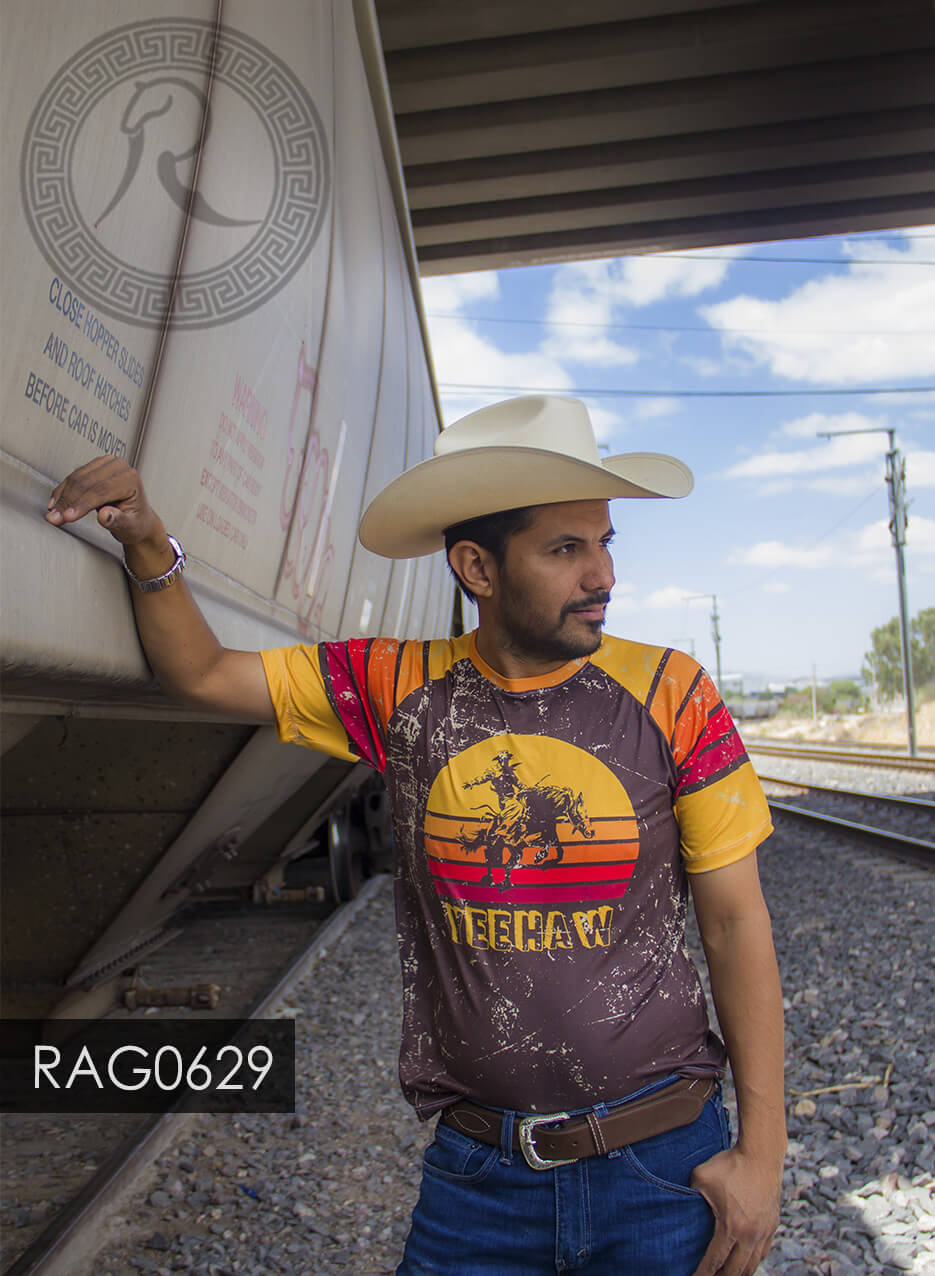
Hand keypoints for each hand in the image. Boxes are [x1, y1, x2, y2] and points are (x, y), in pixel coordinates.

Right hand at [46, 457, 160, 547]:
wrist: (138, 518)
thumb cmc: (136, 522)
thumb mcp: (129, 526)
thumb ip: (117, 520)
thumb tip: (104, 515)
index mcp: (130, 479)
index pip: (101, 490)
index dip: (82, 504)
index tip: (68, 516)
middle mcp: (119, 467)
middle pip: (86, 482)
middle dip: (68, 501)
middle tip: (55, 517)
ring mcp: (106, 464)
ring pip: (77, 477)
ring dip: (62, 496)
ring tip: (53, 513)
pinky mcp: (95, 466)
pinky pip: (74, 476)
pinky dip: (63, 490)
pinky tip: (55, 502)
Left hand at [689, 1145, 781, 1275]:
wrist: (762, 1154)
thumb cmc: (730, 1164)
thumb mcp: (701, 1176)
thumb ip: (689, 1195)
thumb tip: (680, 1203)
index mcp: (731, 1226)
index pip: (715, 1260)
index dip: (703, 1274)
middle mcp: (750, 1235)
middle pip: (735, 1270)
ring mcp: (764, 1232)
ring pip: (752, 1265)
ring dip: (738, 1273)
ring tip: (725, 1275)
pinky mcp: (772, 1226)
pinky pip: (762, 1252)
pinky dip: (752, 1261)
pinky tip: (743, 1262)